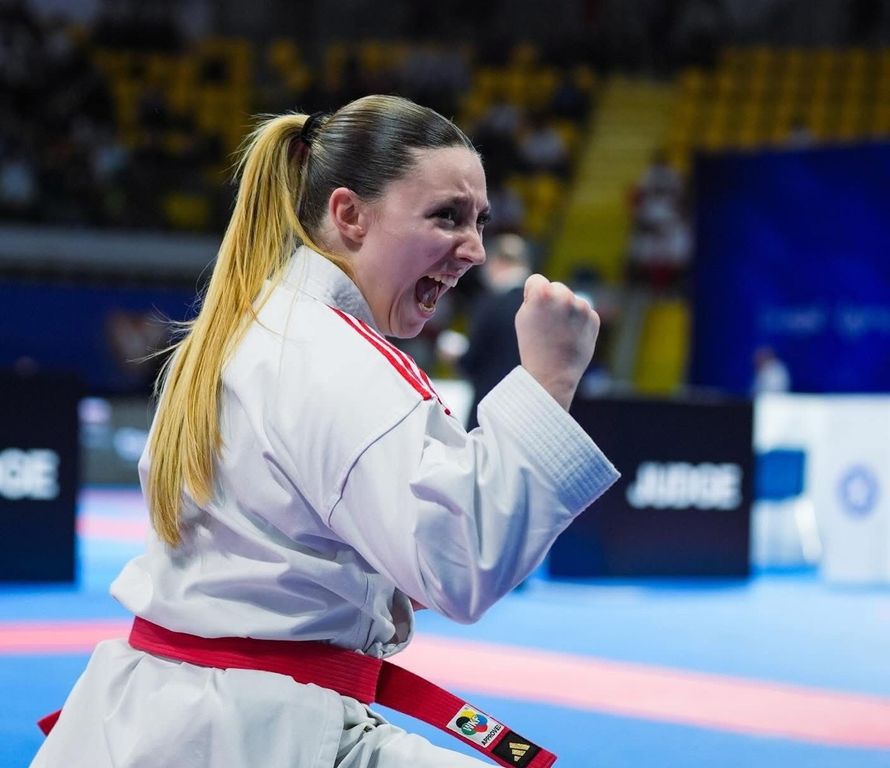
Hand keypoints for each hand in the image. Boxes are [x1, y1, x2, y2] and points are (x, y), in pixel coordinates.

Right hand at [514, 274, 599, 409]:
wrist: (553, 374)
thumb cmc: (533, 345)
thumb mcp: (523, 316)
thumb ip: (536, 296)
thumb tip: (554, 288)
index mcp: (543, 293)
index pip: (536, 280)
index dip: (531, 297)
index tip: (533, 313)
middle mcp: (565, 296)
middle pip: (556, 287)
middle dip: (552, 301)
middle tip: (547, 325)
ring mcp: (582, 307)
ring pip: (571, 300)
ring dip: (566, 311)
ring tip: (558, 333)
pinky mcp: (594, 318)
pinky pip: (583, 313)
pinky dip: (578, 322)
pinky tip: (570, 337)